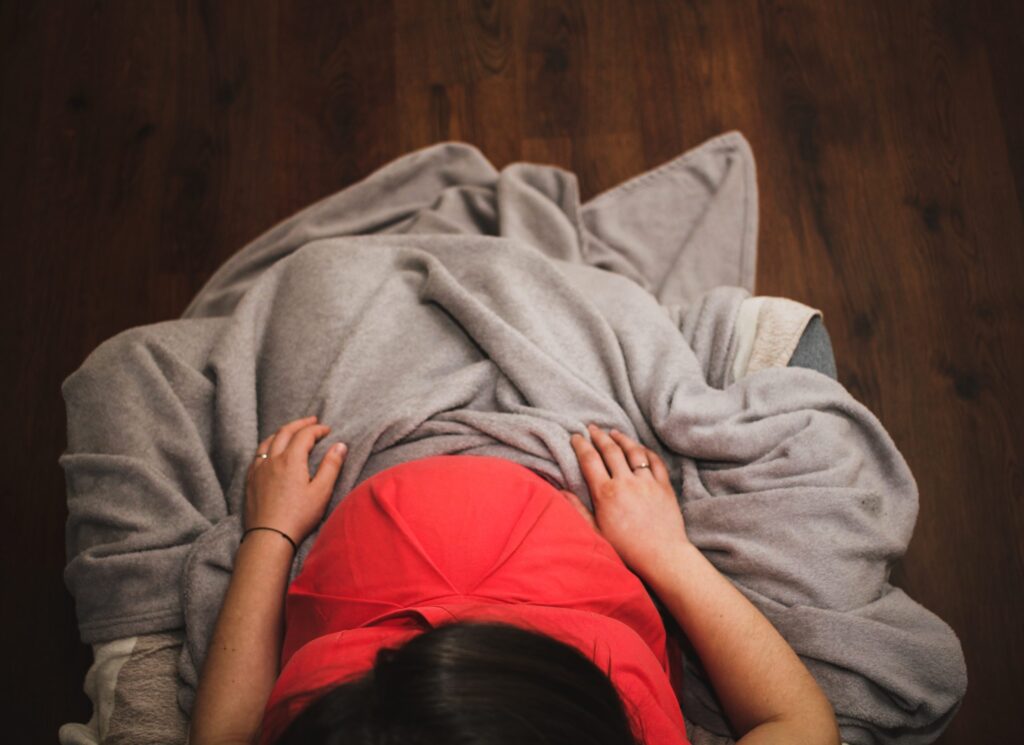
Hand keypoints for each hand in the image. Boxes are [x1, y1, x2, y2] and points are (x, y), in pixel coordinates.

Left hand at [244, 415, 347, 544]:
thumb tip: (340, 445)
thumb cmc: (298, 517)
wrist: (268, 537)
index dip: (317, 429)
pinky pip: (257, 455)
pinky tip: (271, 452)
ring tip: (291, 431)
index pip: (304, 435)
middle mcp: (272, 460)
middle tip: (312, 421)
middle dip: (300, 424)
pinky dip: (268, 446)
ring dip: (281, 432)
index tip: (327, 430)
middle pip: (284, 432)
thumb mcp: (321, 492)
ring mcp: (258, 470)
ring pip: (268, 441)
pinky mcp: (250, 481)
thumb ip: (331, 466)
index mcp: (291, 460)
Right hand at [564, 424, 688, 578]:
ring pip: (633, 451)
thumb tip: (560, 491)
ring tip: (614, 433)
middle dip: (599, 436)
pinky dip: (645, 451)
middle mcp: (626, 482)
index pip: (590, 460)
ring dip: (622, 439)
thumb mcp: (596, 533)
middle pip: (610, 450)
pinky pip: (654, 461)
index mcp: (606, 494)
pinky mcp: (664, 486)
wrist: (662, 556)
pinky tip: (639, 448)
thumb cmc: (627, 549)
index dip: (581, 445)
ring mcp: (647, 482)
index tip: (576, 436)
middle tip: (592, 428)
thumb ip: (578, 510)